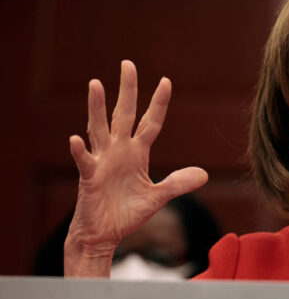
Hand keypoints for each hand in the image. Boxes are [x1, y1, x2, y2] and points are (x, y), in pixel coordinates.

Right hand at [65, 60, 207, 275]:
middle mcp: (119, 151)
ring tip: (96, 84)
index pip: (151, 123)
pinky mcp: (89, 178)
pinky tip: (75, 138)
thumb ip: (177, 183)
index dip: (158, 103)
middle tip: (127, 64)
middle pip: (124, 115)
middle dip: (127, 90)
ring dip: (97, 108)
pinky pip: (84, 161)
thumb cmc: (126, 213)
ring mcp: (102, 162)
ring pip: (99, 129)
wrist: (104, 235)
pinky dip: (80, 151)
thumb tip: (204, 174)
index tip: (166, 81)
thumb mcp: (157, 197)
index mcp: (137, 153)